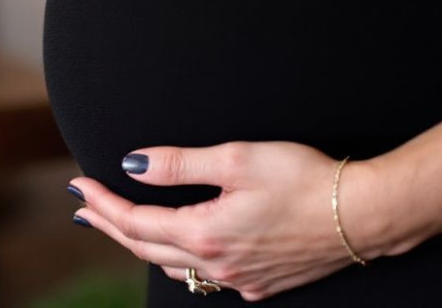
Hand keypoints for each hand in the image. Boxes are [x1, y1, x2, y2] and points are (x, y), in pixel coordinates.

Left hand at [69, 142, 388, 300]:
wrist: (363, 215)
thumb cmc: (305, 179)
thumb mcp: (237, 158)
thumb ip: (180, 164)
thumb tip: (131, 165)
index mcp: (205, 233)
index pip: (135, 221)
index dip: (102, 204)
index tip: (78, 185)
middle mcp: (217, 264)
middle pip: (145, 249)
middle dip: (110, 226)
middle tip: (83, 208)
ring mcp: (240, 278)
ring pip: (174, 265)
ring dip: (141, 244)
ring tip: (118, 225)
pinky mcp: (262, 282)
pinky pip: (207, 275)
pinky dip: (181, 258)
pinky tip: (180, 248)